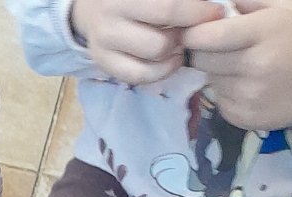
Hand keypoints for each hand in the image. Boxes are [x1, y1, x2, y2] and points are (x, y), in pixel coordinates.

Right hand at [70, 0, 222, 80]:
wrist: (95, 2)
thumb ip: (177, 0)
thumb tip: (211, 10)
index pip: (171, 7)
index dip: (199, 12)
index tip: (216, 13)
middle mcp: (111, 15)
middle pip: (163, 38)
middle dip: (188, 35)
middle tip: (198, 29)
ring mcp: (104, 41)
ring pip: (153, 56)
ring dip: (175, 51)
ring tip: (181, 41)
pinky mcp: (102, 61)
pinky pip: (138, 76)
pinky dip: (161, 71)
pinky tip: (171, 58)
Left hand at [184, 0, 291, 128]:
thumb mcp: (283, 7)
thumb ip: (249, 1)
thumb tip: (216, 5)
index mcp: (263, 33)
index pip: (210, 37)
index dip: (195, 34)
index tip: (193, 31)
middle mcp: (255, 67)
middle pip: (204, 60)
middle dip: (206, 51)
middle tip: (221, 46)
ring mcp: (250, 96)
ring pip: (211, 81)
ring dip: (218, 72)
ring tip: (241, 64)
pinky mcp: (246, 118)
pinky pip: (220, 101)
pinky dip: (226, 92)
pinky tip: (246, 83)